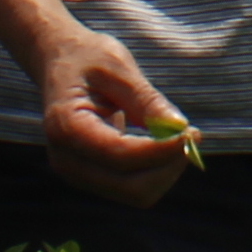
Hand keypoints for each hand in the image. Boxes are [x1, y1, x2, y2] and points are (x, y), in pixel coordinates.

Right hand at [37, 29, 195, 208]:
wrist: (59, 62)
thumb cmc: (88, 58)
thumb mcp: (117, 67)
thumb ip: (146, 100)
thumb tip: (179, 128)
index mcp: (66, 127)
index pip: (120, 156)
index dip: (161, 150)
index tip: (192, 132)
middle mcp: (66, 160)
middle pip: (130, 188)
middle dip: (167, 166)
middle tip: (191, 134)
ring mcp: (77, 174)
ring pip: (135, 194)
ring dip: (165, 171)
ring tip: (178, 136)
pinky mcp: (92, 177)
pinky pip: (132, 188)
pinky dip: (156, 171)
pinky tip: (164, 144)